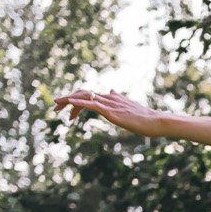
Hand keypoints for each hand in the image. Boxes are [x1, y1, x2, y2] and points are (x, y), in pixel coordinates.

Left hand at [53, 88, 168, 136]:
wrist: (155, 121)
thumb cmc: (144, 118)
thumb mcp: (128, 107)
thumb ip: (119, 99)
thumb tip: (111, 90)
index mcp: (111, 98)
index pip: (89, 95)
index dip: (76, 100)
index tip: (68, 110)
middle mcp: (108, 98)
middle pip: (83, 94)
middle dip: (67, 99)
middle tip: (55, 106)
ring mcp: (109, 104)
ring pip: (84, 97)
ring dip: (68, 100)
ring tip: (56, 105)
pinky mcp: (111, 111)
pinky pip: (91, 104)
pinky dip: (79, 102)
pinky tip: (69, 102)